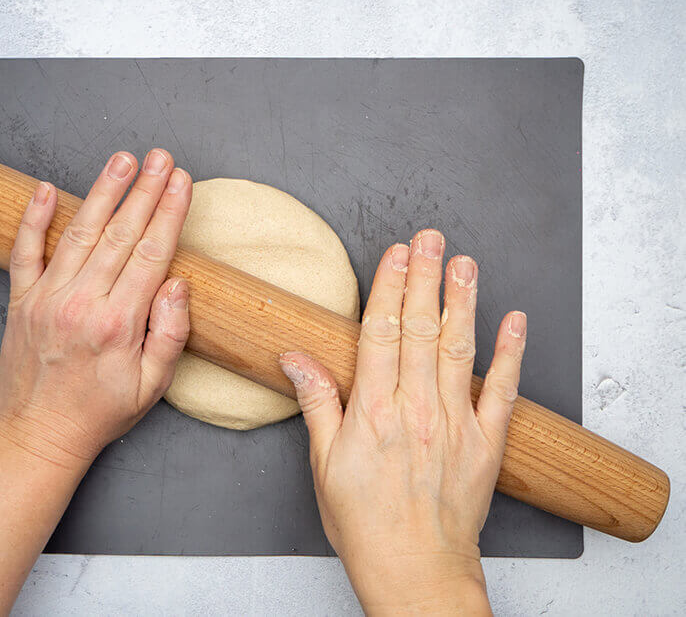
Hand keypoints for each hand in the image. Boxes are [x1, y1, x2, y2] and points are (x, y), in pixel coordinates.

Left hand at [0, 148, 193, 467]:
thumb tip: (177, 285)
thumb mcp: (152, 387)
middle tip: (161, 158)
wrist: (38, 435)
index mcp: (118, 324)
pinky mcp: (21, 299)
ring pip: (80, 232)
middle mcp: (81, 303)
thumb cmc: (98, 413)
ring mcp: (47, 297)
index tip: (182, 182)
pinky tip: (44, 189)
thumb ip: (169, 333)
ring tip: (122, 160)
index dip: (169, 213)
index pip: (151, 254)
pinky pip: (26, 251)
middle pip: (120, 234)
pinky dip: (34, 218)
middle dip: (145, 190)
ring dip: (103, 191)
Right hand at [280, 229, 525, 614]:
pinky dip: (511, 354)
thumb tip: (297, 359)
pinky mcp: (487, 444)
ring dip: (463, 302)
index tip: (396, 254)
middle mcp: (417, 411)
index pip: (382, 334)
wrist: (415, 571)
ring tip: (465, 263)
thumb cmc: (366, 523)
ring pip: (460, 350)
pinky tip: (514, 321)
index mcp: (374, 412)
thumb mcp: (324, 464)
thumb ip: (317, 404)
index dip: (389, 288)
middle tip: (430, 239)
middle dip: (425, 279)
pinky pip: (503, 391)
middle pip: (421, 330)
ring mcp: (456, 425)